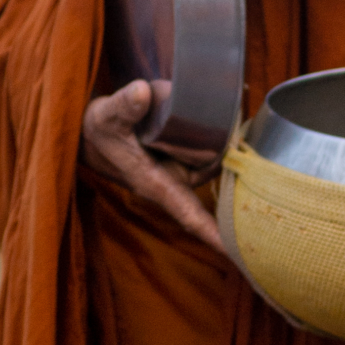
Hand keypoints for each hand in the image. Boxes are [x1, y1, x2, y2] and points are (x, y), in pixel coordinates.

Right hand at [80, 80, 226, 256]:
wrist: (92, 131)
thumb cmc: (99, 129)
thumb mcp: (106, 116)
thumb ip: (123, 106)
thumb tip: (142, 92)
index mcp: (157, 184)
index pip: (190, 215)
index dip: (214, 235)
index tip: (239, 252)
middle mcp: (173, 181)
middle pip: (212, 183)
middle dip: (235, 180)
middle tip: (252, 161)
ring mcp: (179, 169)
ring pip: (214, 162)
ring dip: (228, 146)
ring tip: (237, 116)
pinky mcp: (182, 155)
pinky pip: (209, 150)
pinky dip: (221, 136)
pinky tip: (231, 111)